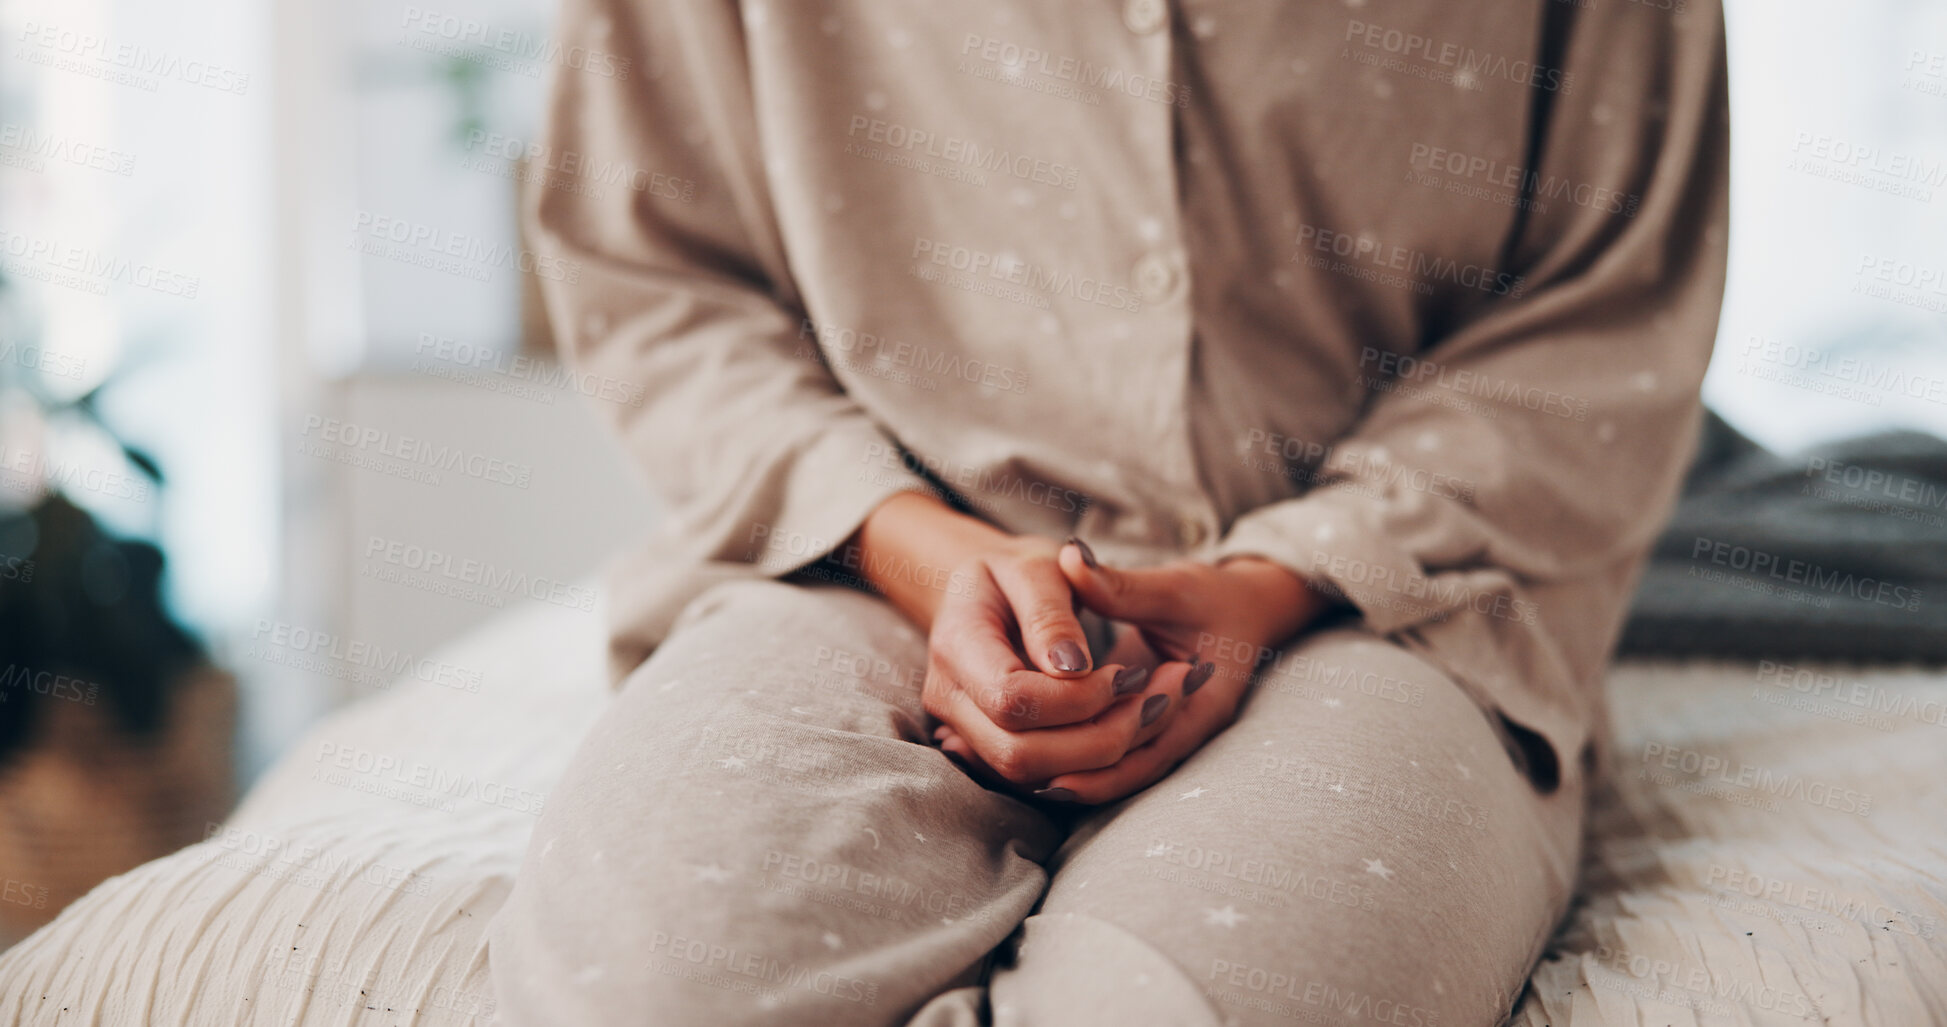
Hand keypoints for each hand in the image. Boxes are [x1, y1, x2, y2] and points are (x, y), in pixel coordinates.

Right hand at [919, 538, 1196, 793]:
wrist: (985, 594)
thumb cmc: (1017, 572)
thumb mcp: (1038, 568)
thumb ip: (1053, 615)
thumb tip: (1073, 668)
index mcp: (957, 644)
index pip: (1012, 699)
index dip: (1076, 699)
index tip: (1127, 673)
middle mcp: (948, 698)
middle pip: (1019, 754)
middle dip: (1096, 739)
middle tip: (1151, 702)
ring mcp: (961, 731)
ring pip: (1031, 777)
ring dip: (1099, 758)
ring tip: (1145, 713)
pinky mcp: (987, 751)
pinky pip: (1039, 779)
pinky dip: (1089, 765)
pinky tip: (1121, 727)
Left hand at [1022, 540, 1325, 803]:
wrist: (1243, 607)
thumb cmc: (1214, 596)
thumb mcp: (1174, 587)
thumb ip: (1122, 585)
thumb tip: (1071, 558)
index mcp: (1206, 699)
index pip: (1153, 746)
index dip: (1105, 765)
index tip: (1056, 774)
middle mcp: (1188, 724)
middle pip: (1136, 767)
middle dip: (1088, 779)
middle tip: (1034, 785)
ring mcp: (1170, 726)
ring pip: (1126, 765)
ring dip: (1083, 774)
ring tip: (1032, 785)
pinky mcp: (1149, 720)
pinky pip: (1119, 748)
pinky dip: (1086, 755)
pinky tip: (1046, 761)